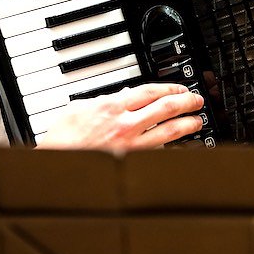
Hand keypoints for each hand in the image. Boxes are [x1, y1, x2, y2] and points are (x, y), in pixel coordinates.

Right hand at [35, 83, 204, 150]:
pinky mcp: (132, 161)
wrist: (56, 164)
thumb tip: (120, 96)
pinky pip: (158, 150)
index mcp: (112, 107)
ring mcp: (131, 145)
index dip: (169, 88)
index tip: (180, 89)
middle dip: (186, 103)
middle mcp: (125, 125)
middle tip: (196, 101)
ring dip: (187, 125)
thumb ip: (102, 100)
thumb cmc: (62, 139)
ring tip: (197, 121)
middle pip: (165, 109)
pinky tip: (180, 144)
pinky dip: (171, 145)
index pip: (150, 92)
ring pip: (168, 131)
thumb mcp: (77, 108)